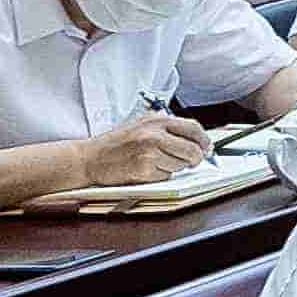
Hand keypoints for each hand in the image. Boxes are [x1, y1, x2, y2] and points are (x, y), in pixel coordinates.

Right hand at [80, 109, 215, 185]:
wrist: (89, 158)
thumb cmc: (115, 143)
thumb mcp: (141, 126)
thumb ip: (166, 129)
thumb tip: (195, 139)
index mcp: (156, 121)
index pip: (193, 129)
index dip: (204, 140)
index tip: (207, 147)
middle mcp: (154, 135)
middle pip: (192, 149)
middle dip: (195, 158)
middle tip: (192, 161)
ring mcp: (149, 152)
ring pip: (180, 165)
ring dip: (175, 167)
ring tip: (157, 162)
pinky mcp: (143, 169)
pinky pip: (166, 175)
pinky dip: (161, 175)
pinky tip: (147, 169)